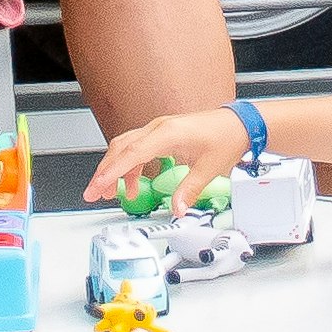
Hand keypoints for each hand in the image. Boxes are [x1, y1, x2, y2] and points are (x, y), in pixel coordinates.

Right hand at [87, 106, 249, 211]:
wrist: (239, 123)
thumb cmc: (226, 137)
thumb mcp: (210, 168)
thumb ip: (189, 189)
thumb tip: (177, 209)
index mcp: (168, 134)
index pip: (132, 153)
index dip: (113, 171)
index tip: (99, 185)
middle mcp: (159, 128)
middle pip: (121, 148)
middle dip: (104, 172)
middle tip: (93, 193)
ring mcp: (159, 129)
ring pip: (126, 147)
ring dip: (115, 169)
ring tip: (110, 193)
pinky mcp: (162, 134)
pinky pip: (137, 148)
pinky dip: (130, 166)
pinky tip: (131, 184)